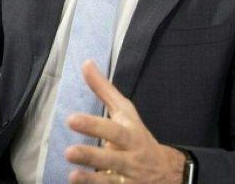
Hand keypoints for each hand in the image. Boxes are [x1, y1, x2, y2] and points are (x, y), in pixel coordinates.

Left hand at [64, 60, 185, 183]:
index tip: (71, 119)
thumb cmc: (137, 136)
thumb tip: (85, 63)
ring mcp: (129, 179)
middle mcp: (131, 158)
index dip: (93, 125)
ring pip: (110, 180)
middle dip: (91, 155)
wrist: (166, 171)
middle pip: (112, 157)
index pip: (113, 129)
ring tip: (72, 175)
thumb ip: (104, 90)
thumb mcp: (125, 112)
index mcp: (130, 134)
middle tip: (68, 151)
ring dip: (92, 179)